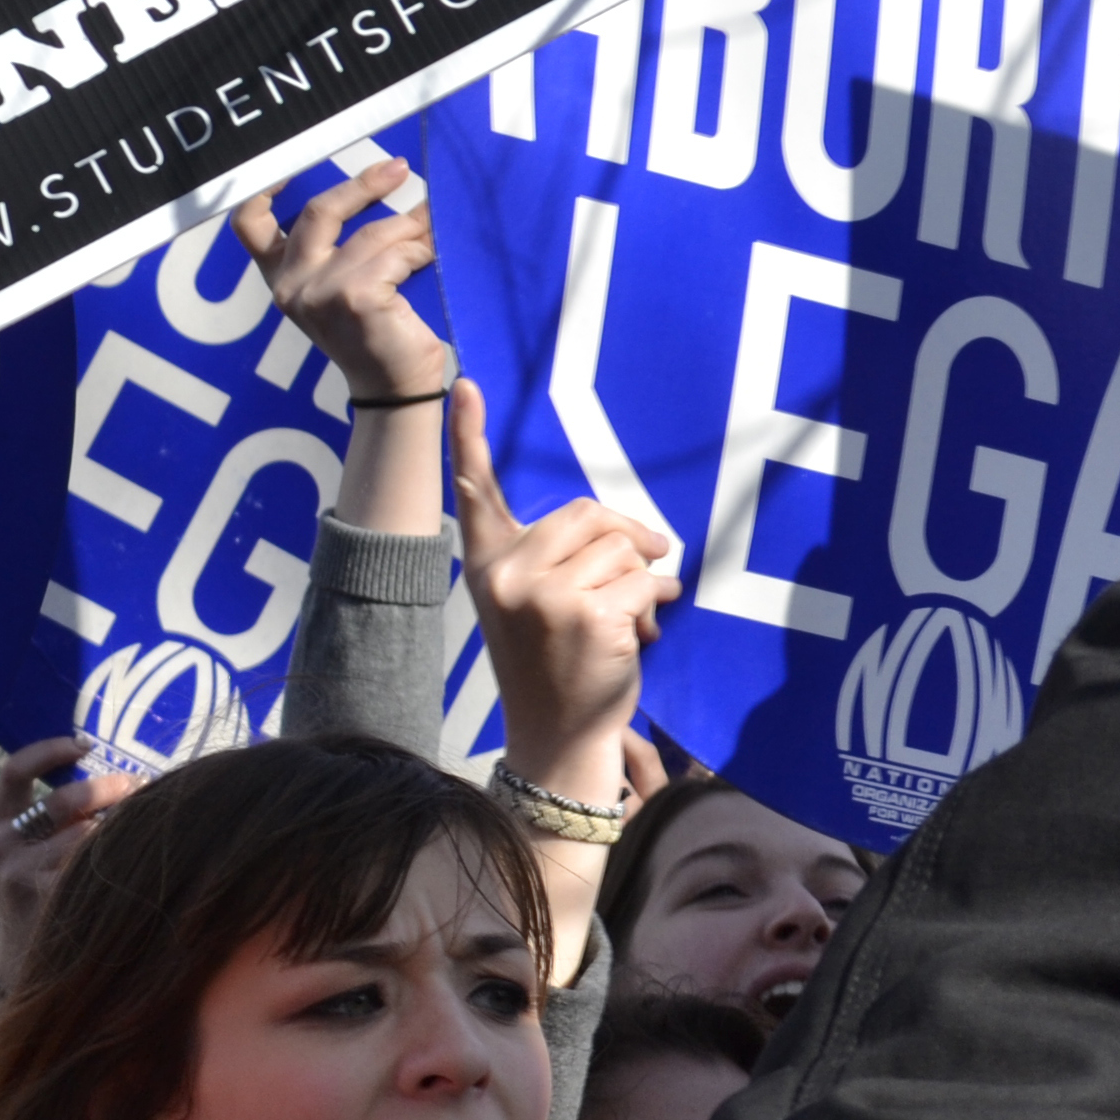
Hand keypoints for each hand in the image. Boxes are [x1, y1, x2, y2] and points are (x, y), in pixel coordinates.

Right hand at [0, 734, 138, 993]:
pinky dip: (119, 857)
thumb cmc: (36, 890)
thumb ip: (53, 817)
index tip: (86, 744)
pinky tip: (138, 857)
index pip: (16, 770)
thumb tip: (115, 773)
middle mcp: (1, 847)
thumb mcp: (25, 850)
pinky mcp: (45, 903)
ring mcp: (21, 878)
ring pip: (85, 836)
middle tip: (140, 784)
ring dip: (121, 825)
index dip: (51, 750)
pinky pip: (92, 869)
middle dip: (109, 787)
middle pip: (64, 801)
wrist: (20, 959)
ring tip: (146, 821)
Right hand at [234, 158, 447, 400]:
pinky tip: (431, 255)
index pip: (249, 225)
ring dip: (410, 226)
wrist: (394, 389)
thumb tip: (384, 179)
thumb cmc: (375, 333)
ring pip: (372, 234)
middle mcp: (290, 285)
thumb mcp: (343, 284)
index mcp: (281, 278)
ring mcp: (320, 292)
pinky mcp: (355, 297)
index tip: (294, 162)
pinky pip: (395, 254)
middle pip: (318, 210)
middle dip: (363, 185)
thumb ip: (343, 243)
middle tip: (397, 170)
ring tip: (432, 226)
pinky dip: (419, 250)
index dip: (265, 187)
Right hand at [448, 382, 675, 804]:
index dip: (466, 434)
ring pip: (621, 547)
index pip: (474, 490)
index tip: (462, 381)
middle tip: (649, 563)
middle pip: (585, 513)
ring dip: (645, 579)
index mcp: (486, 564)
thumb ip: (559, 559)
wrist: (558, 738)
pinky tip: (645, 633)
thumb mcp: (534, 605)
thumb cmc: (556, 668)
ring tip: (637, 615)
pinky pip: (644, 580)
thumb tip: (631, 533)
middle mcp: (505, 574)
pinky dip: (657, 602)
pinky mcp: (586, 614)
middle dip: (627, 537)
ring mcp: (543, 594)